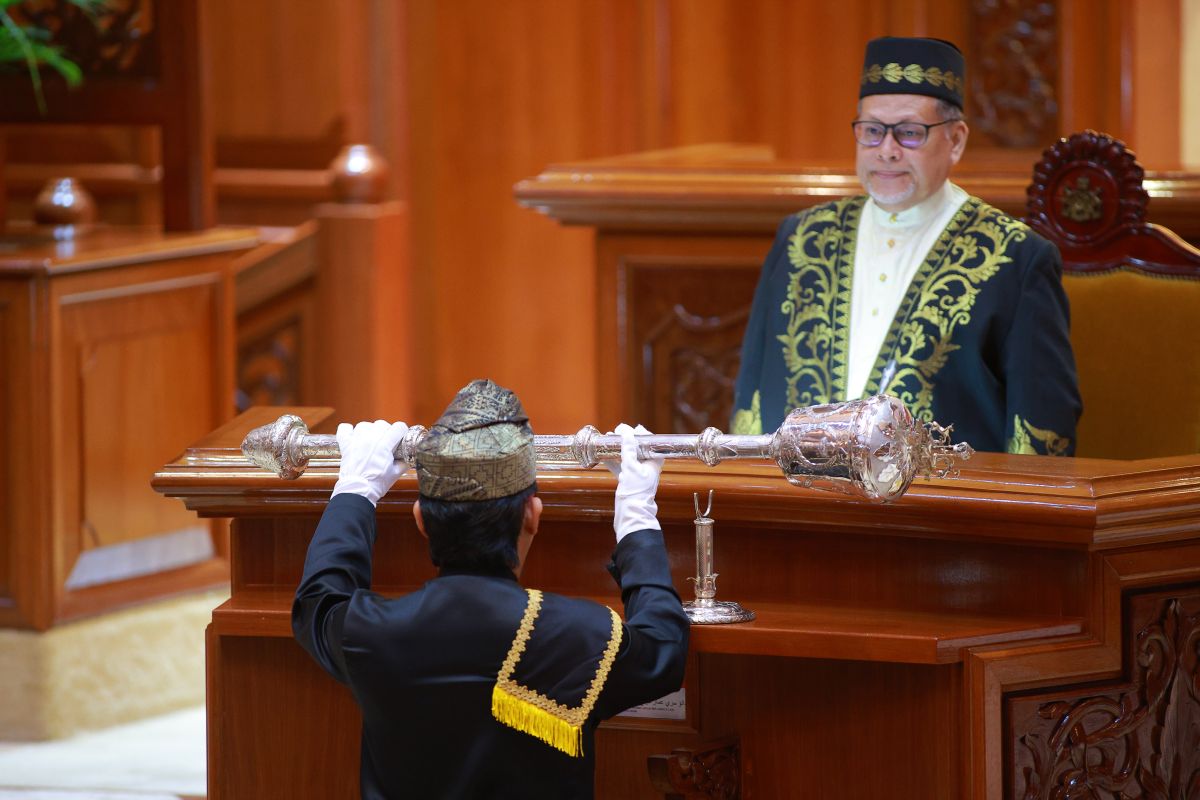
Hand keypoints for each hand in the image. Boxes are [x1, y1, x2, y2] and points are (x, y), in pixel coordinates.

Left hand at [331, 420, 409, 505]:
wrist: (357, 491)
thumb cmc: (376, 483)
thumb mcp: (396, 473)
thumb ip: (404, 462)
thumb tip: (409, 456)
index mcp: (385, 445)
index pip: (399, 427)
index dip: (402, 432)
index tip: (401, 438)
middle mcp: (371, 439)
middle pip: (383, 424)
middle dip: (387, 432)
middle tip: (387, 443)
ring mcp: (356, 440)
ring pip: (365, 425)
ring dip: (369, 430)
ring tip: (371, 440)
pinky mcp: (346, 444)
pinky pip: (345, 428)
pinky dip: (348, 430)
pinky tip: (353, 435)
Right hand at [604, 423, 663, 540]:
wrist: (630, 515)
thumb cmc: (635, 492)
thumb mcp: (631, 467)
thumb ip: (629, 449)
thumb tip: (627, 432)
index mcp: (653, 463)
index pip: (652, 443)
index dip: (644, 435)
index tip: (634, 429)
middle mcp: (647, 468)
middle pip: (639, 449)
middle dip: (628, 440)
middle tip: (618, 432)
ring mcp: (637, 475)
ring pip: (628, 457)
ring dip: (619, 448)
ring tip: (609, 439)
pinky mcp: (628, 482)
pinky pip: (620, 467)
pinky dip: (613, 460)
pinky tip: (604, 455)